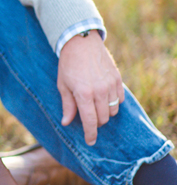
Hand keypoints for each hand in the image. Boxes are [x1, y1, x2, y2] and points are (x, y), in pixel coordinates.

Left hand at [58, 30, 123, 145]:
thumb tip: (66, 123)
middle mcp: (99, 91)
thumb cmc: (68, 65)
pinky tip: (105, 98)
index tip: (90, 142)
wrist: (81, 43)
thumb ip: (67, 105)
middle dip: (95, 123)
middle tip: (88, 118)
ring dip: (105, 113)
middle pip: (103, 118)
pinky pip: (120, 100)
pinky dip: (114, 103)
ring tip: (95, 106)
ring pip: (113, 111)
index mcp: (83, 94)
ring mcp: (110, 85)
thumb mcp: (63, 85)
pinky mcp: (118, 79)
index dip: (90, 134)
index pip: (89, 121)